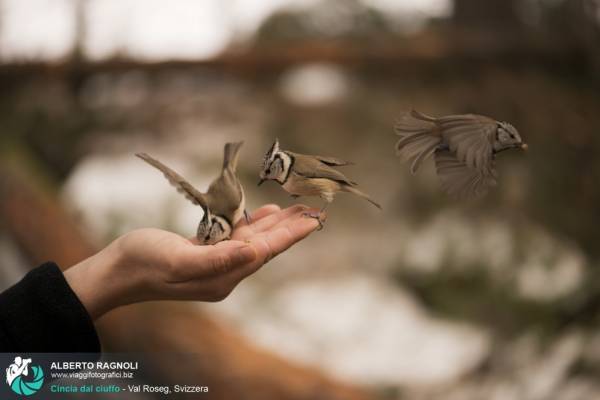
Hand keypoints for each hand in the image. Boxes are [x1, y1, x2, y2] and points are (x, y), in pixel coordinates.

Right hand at [65, 204, 321, 318]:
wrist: (117, 270)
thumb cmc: (144, 263)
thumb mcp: (179, 260)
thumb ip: (217, 259)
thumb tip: (253, 253)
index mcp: (223, 276)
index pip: (266, 252)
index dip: (291, 234)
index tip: (314, 221)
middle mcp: (224, 272)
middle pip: (266, 246)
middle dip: (291, 228)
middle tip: (316, 211)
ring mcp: (214, 262)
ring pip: (253, 240)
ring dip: (275, 224)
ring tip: (297, 209)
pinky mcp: (204, 253)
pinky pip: (235, 236)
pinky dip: (251, 223)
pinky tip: (263, 213)